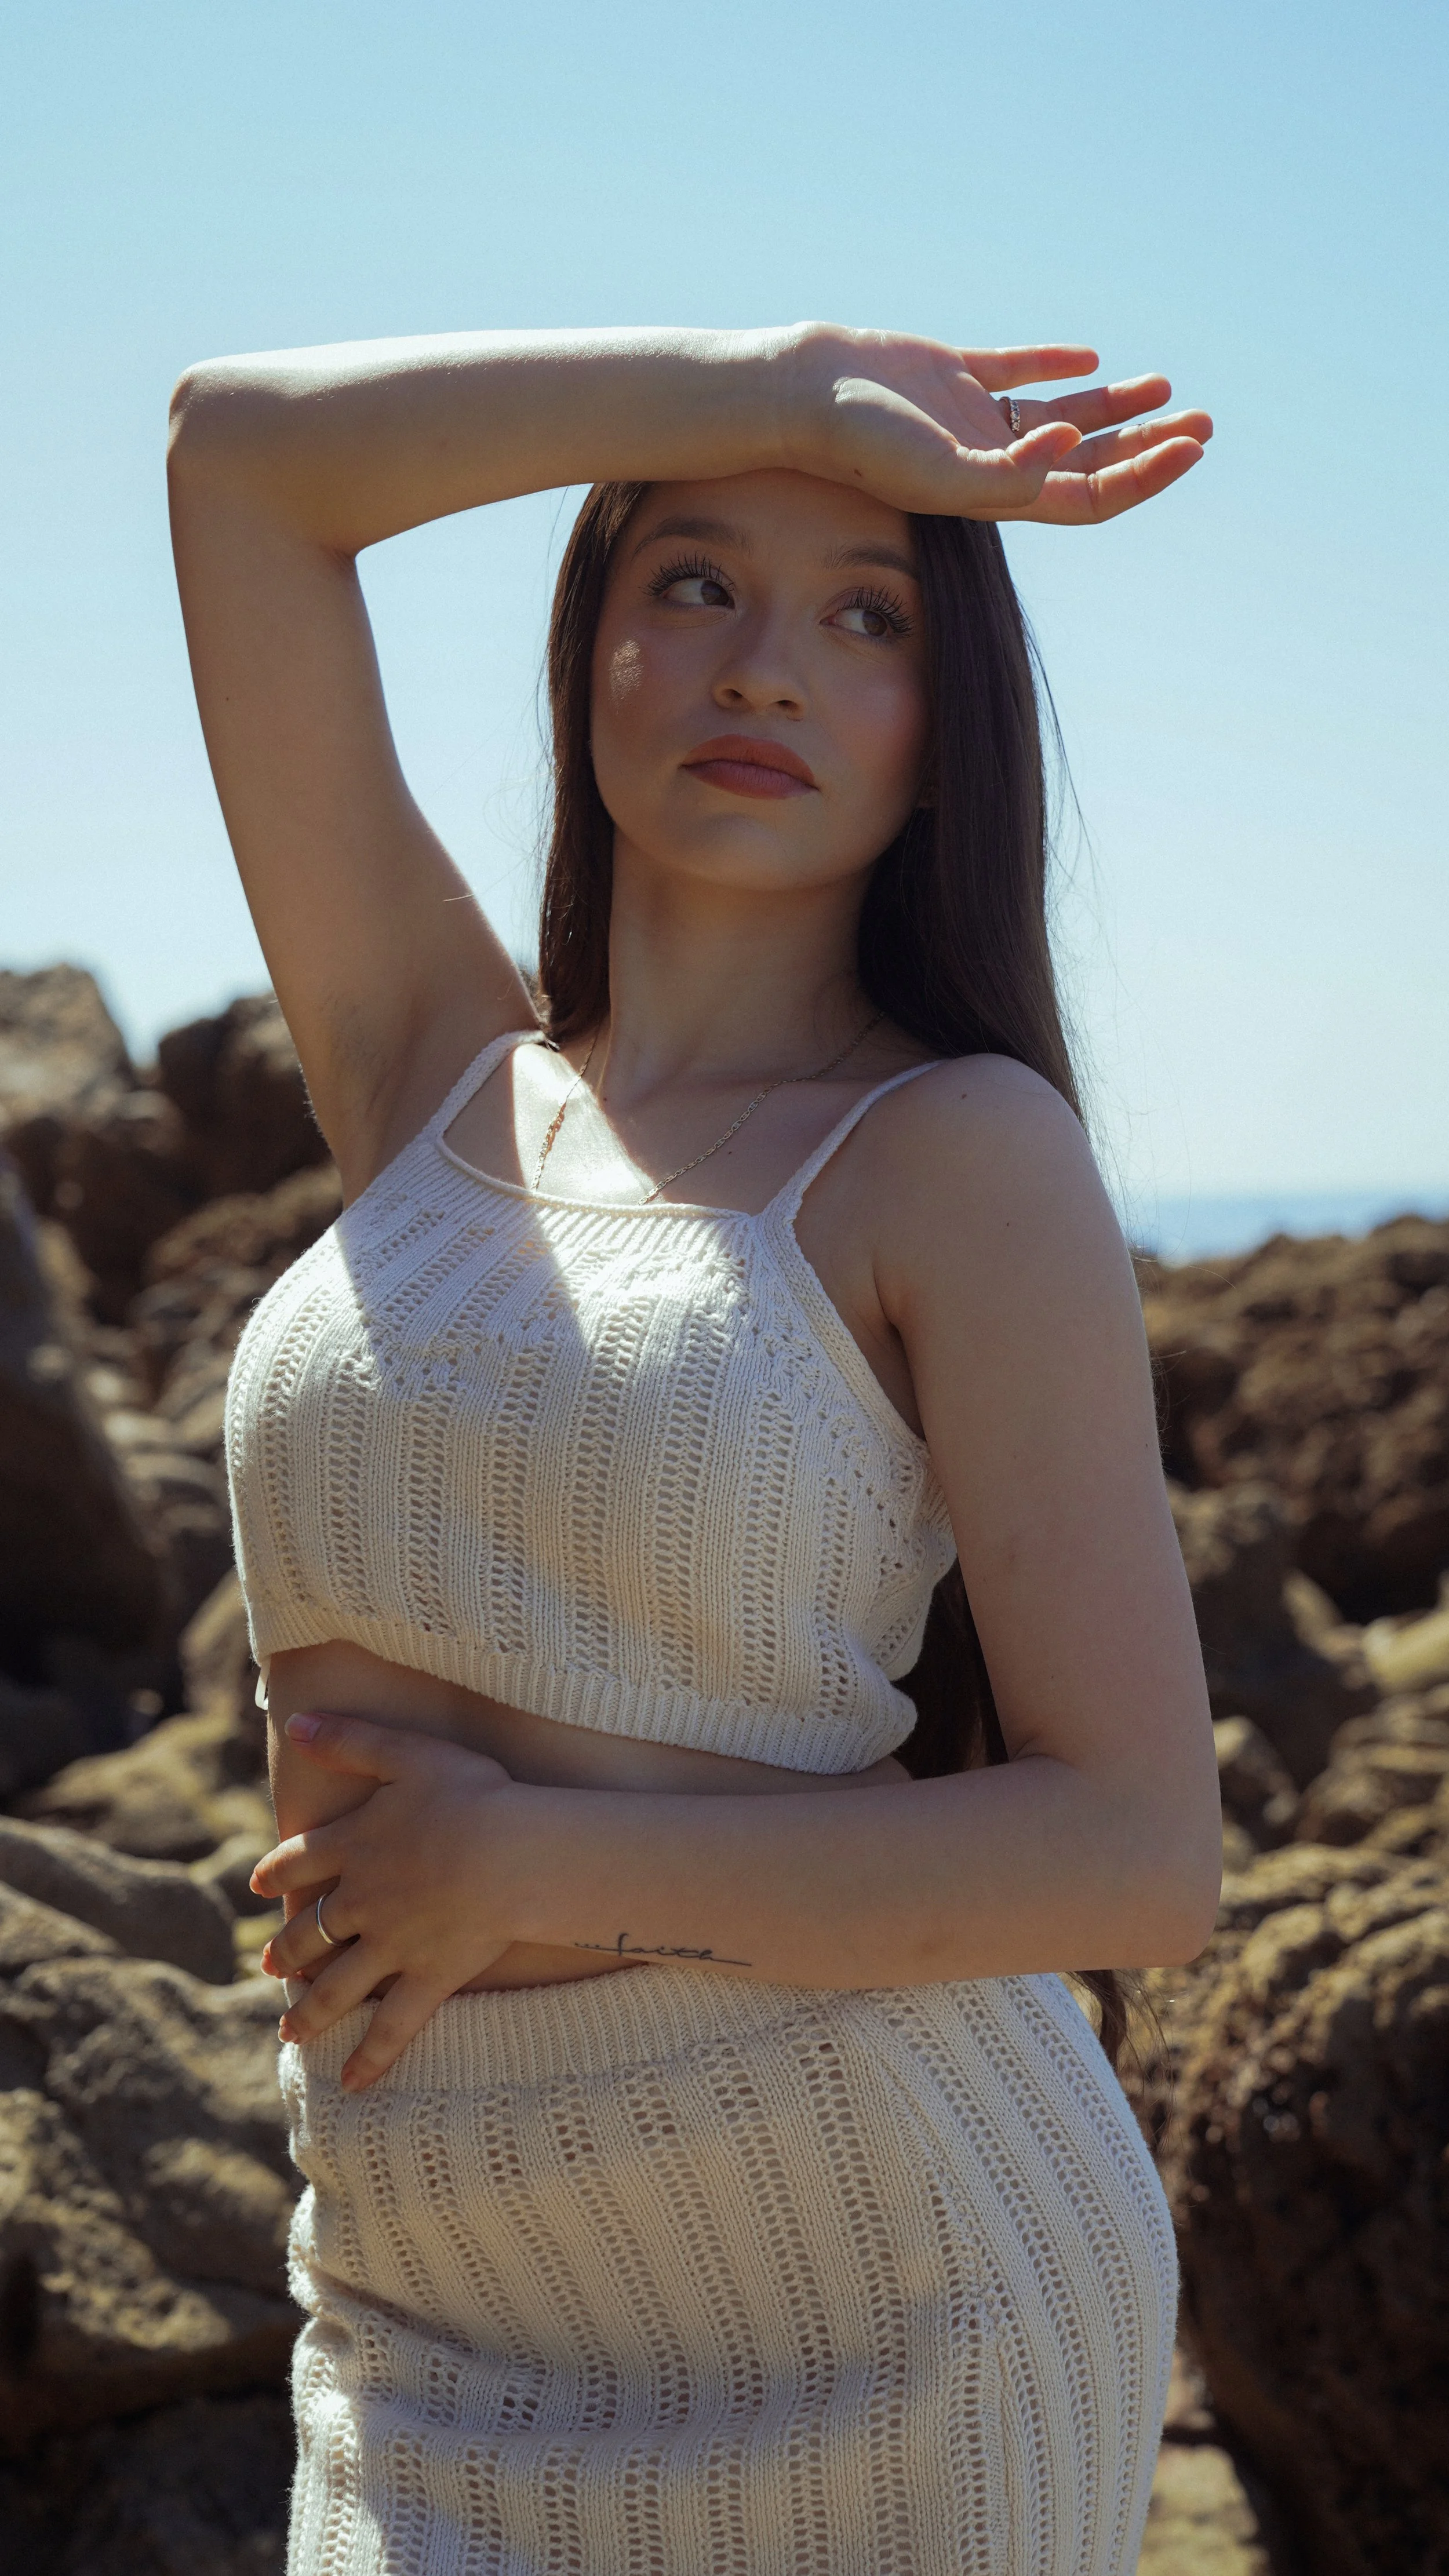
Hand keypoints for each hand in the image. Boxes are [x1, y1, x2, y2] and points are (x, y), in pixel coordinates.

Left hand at [250, 1711, 526, 2087]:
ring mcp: (392, 1946)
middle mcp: (362, 1902)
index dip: (277, 1872)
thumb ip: (349, 1737)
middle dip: (287, 1950)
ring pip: (338, 1987)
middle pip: (311, 1932)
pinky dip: (371, 2058)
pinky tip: (352, 2084)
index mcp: (354, 1846)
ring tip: (288, 2029)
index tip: (260, 1885)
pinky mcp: (428, 1979)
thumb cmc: (471, 1794)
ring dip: (308, 2010)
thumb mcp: (406, 1752)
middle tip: (270, 1965)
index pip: (299, 1861)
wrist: (511, 1852)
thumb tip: (293, 1721)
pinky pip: (394, 2028)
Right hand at [783, 324, 1210, 524]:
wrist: (803, 396)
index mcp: (997, 493)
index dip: (1145, 477)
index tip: (1192, 446)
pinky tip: (1089, 359)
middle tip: (1204, 422)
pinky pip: (1015, 370)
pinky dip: (1054, 364)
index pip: (1089, 497)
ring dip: (1116, 408)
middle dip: (1148, 445)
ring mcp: (973, 417)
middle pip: (1088, 462)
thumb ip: (1007, 473)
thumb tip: (1070, 446)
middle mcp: (992, 460)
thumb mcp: (939, 471)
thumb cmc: (864, 442)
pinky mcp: (952, 373)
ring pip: (1062, 417)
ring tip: (1165, 388)